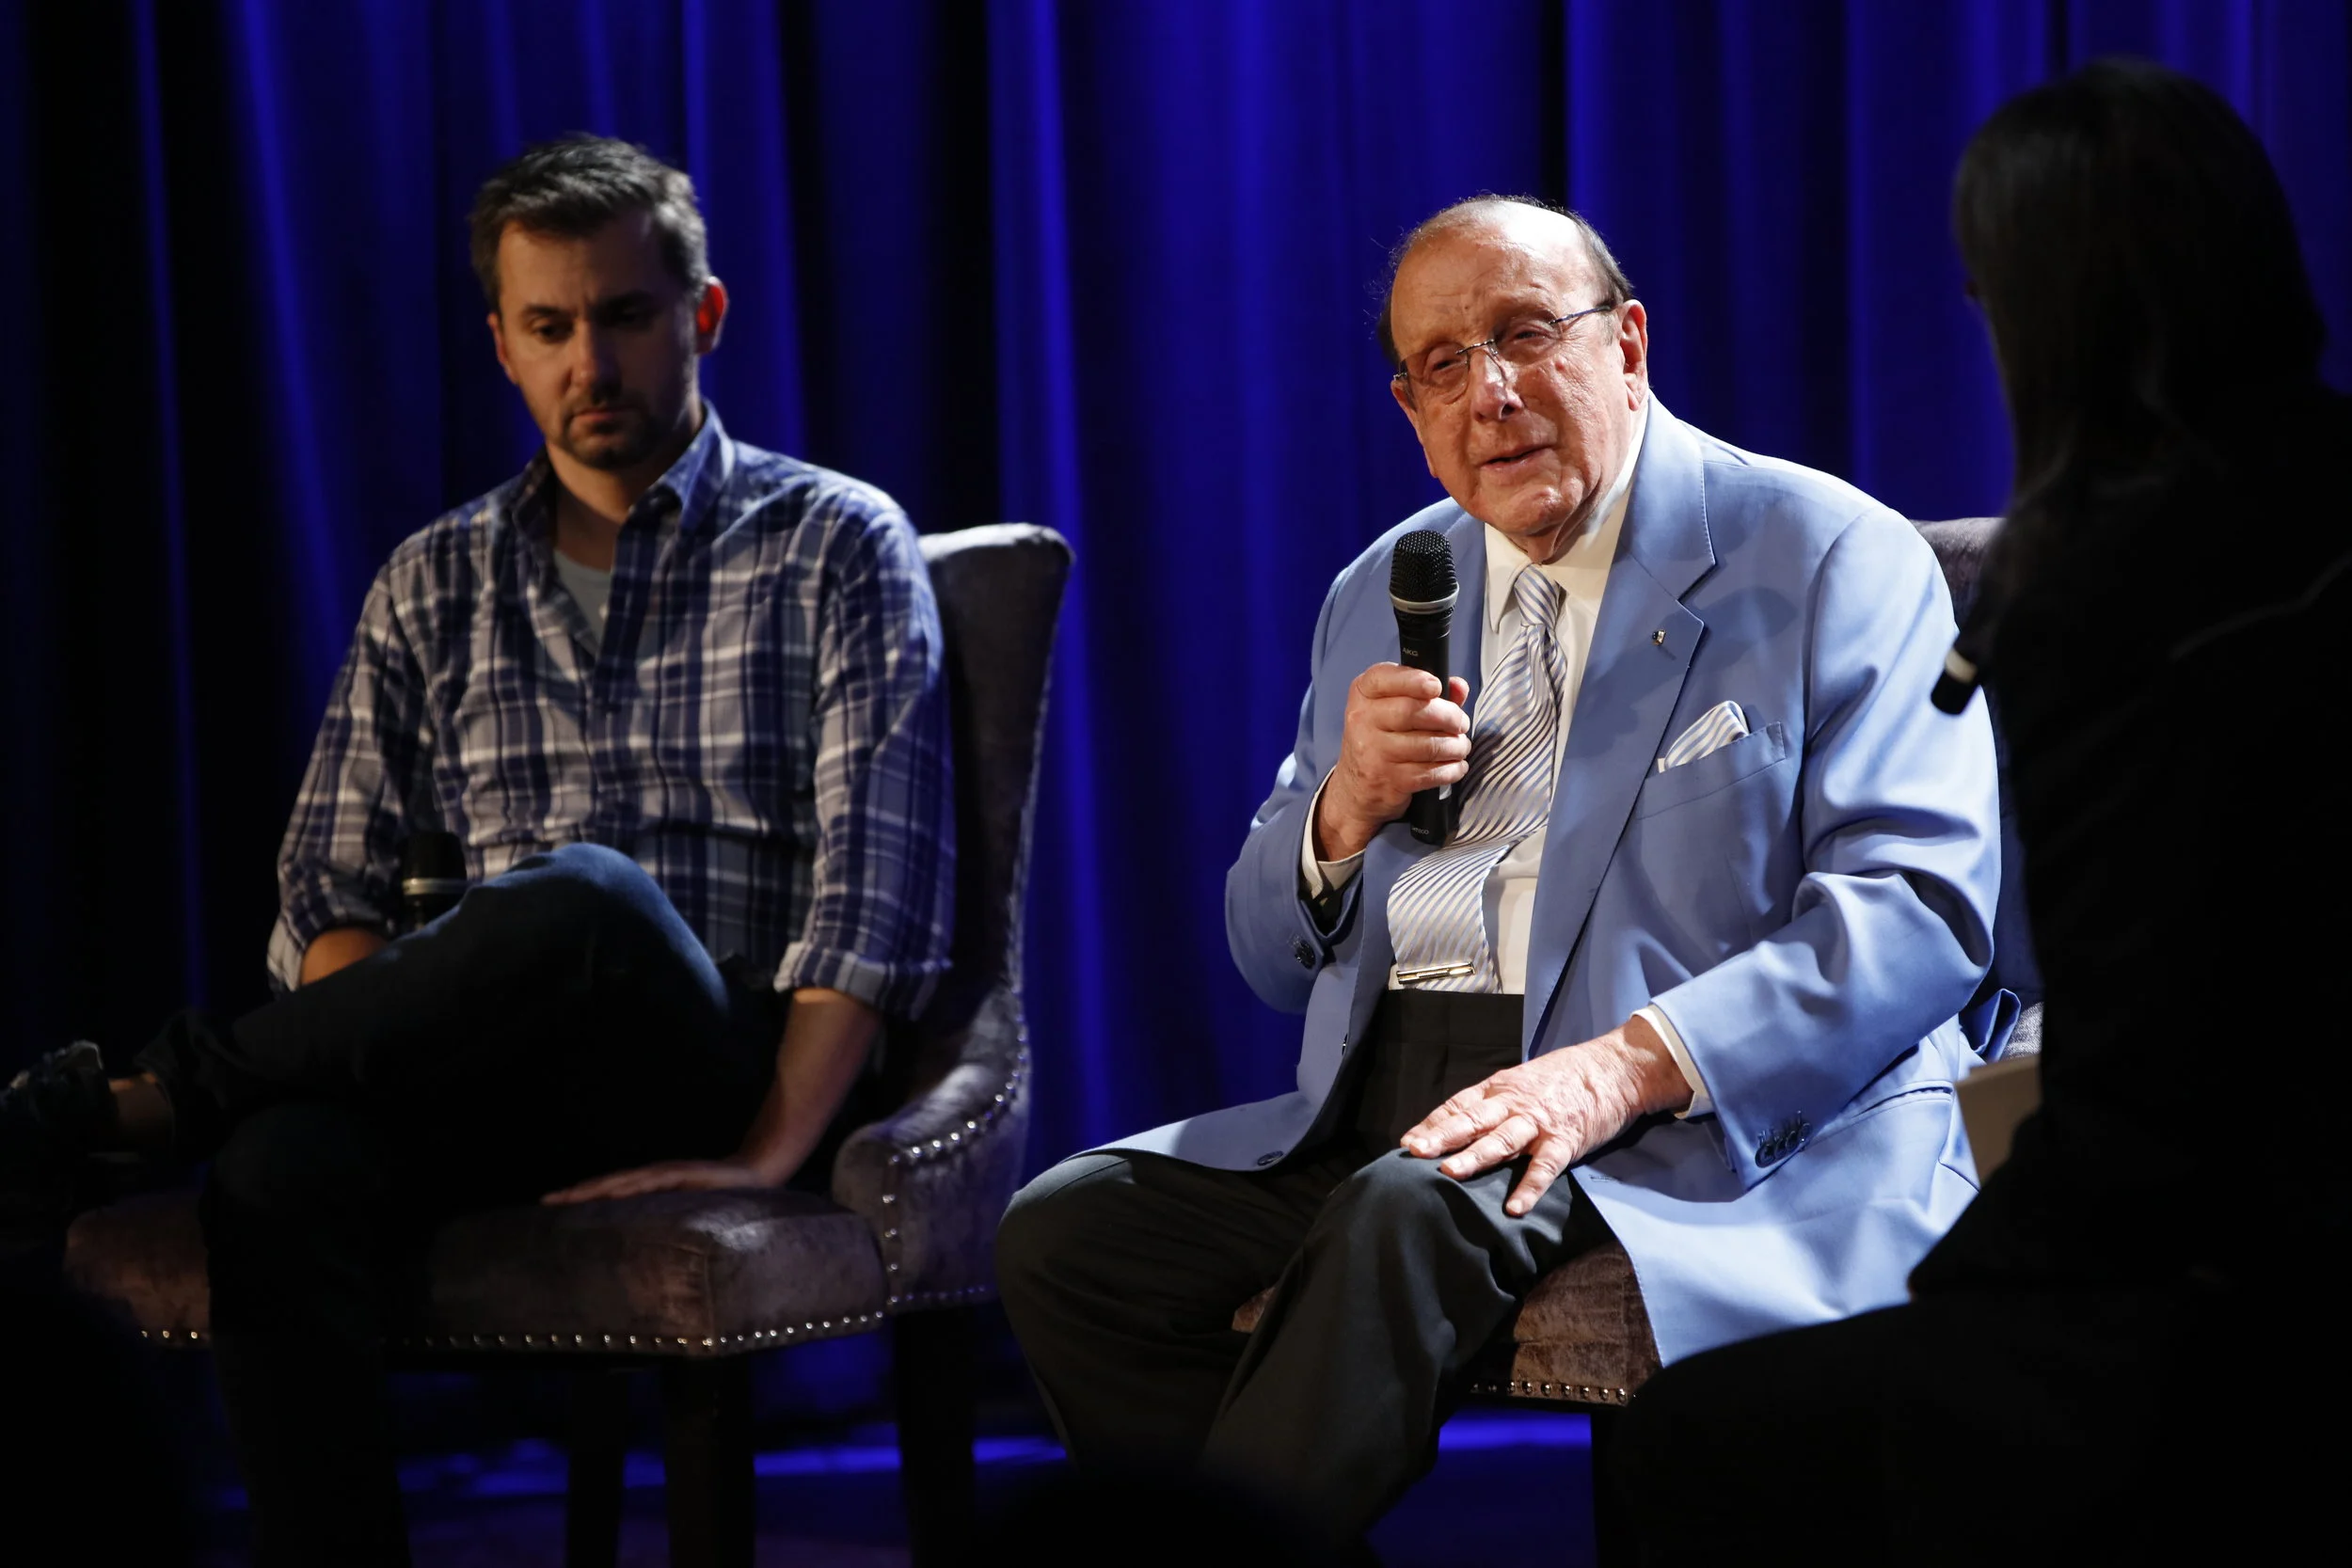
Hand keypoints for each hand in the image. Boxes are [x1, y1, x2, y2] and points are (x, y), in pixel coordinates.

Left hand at [541, 1159, 775, 1204]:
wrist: (755, 1172)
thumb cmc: (720, 1195)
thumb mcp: (687, 1212)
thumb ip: (665, 1221)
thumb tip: (640, 1243)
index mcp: (651, 1186)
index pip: (609, 1191)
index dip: (581, 1197)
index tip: (551, 1206)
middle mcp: (653, 1176)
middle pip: (607, 1184)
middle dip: (576, 1193)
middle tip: (545, 1201)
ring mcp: (667, 1173)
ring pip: (623, 1181)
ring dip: (595, 1188)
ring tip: (570, 1197)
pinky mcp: (684, 1173)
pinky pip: (653, 1180)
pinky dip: (631, 1186)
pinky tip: (614, 1191)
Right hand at [1315, 665, 1472, 861]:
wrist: (1355, 784)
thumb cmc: (1382, 736)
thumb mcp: (1394, 705)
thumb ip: (1427, 692)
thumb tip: (1459, 686)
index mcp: (1363, 693)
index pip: (1384, 678)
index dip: (1414, 680)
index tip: (1437, 686)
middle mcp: (1362, 720)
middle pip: (1412, 711)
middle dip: (1449, 716)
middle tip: (1461, 723)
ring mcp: (1373, 752)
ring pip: (1427, 745)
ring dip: (1454, 746)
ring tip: (1461, 746)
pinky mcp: (1388, 779)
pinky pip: (1429, 773)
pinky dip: (1451, 769)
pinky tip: (1456, 766)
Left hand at [1400, 1014, 1692, 1216]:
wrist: (1613, 1069)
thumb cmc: (1563, 1078)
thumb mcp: (1521, 1081)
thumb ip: (1493, 1102)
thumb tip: (1460, 1124)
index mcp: (1500, 1089)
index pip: (1459, 1106)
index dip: (1433, 1123)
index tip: (1408, 1142)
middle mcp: (1514, 1104)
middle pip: (1472, 1121)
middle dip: (1442, 1137)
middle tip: (1416, 1153)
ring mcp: (1539, 1123)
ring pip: (1502, 1140)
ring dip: (1475, 1156)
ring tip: (1450, 1173)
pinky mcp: (1565, 1140)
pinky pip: (1545, 1166)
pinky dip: (1530, 1186)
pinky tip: (1514, 1207)